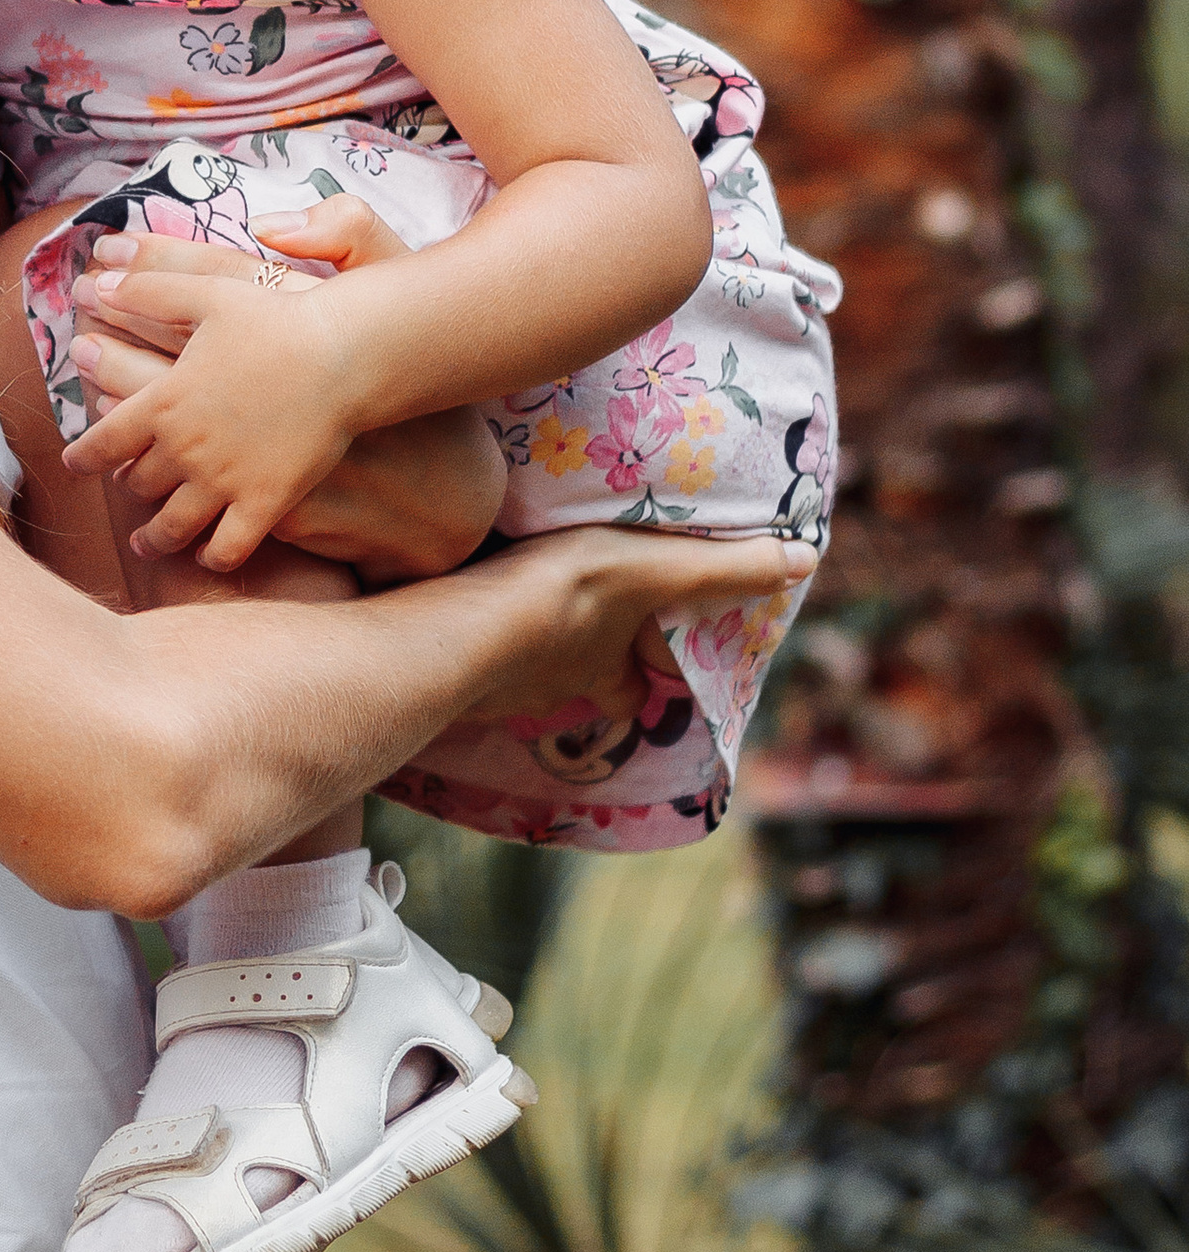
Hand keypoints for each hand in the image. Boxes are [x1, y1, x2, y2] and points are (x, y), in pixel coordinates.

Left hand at [66, 203, 402, 572]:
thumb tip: (102, 282)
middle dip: (127, 486)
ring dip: (154, 538)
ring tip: (146, 544)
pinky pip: (229, 548)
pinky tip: (208, 557)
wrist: (344, 354)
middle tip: (124, 486)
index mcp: (164, 401)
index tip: (73, 464)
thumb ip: (150, 290)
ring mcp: (224, 482)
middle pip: (139, 482)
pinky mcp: (266, 505)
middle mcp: (185, 448)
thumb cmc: (278, 318)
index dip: (83, 455)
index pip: (104, 440)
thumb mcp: (207, 293)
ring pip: (173, 525)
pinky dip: (212, 559)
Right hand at [464, 525, 815, 726]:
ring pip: (517, 676)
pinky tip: (455, 614)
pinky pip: (462, 657)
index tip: (642, 665)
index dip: (641, 677)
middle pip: (575, 690)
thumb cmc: (568, 597)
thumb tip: (808, 560)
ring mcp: (496, 685)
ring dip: (520, 651)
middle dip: (581, 671)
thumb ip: (726, 569)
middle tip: (571, 636)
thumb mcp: (657, 571)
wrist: (460, 626)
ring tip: (509, 614)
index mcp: (607, 672)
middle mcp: (555, 690)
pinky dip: (466, 640)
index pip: (633, 688)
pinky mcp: (442, 666)